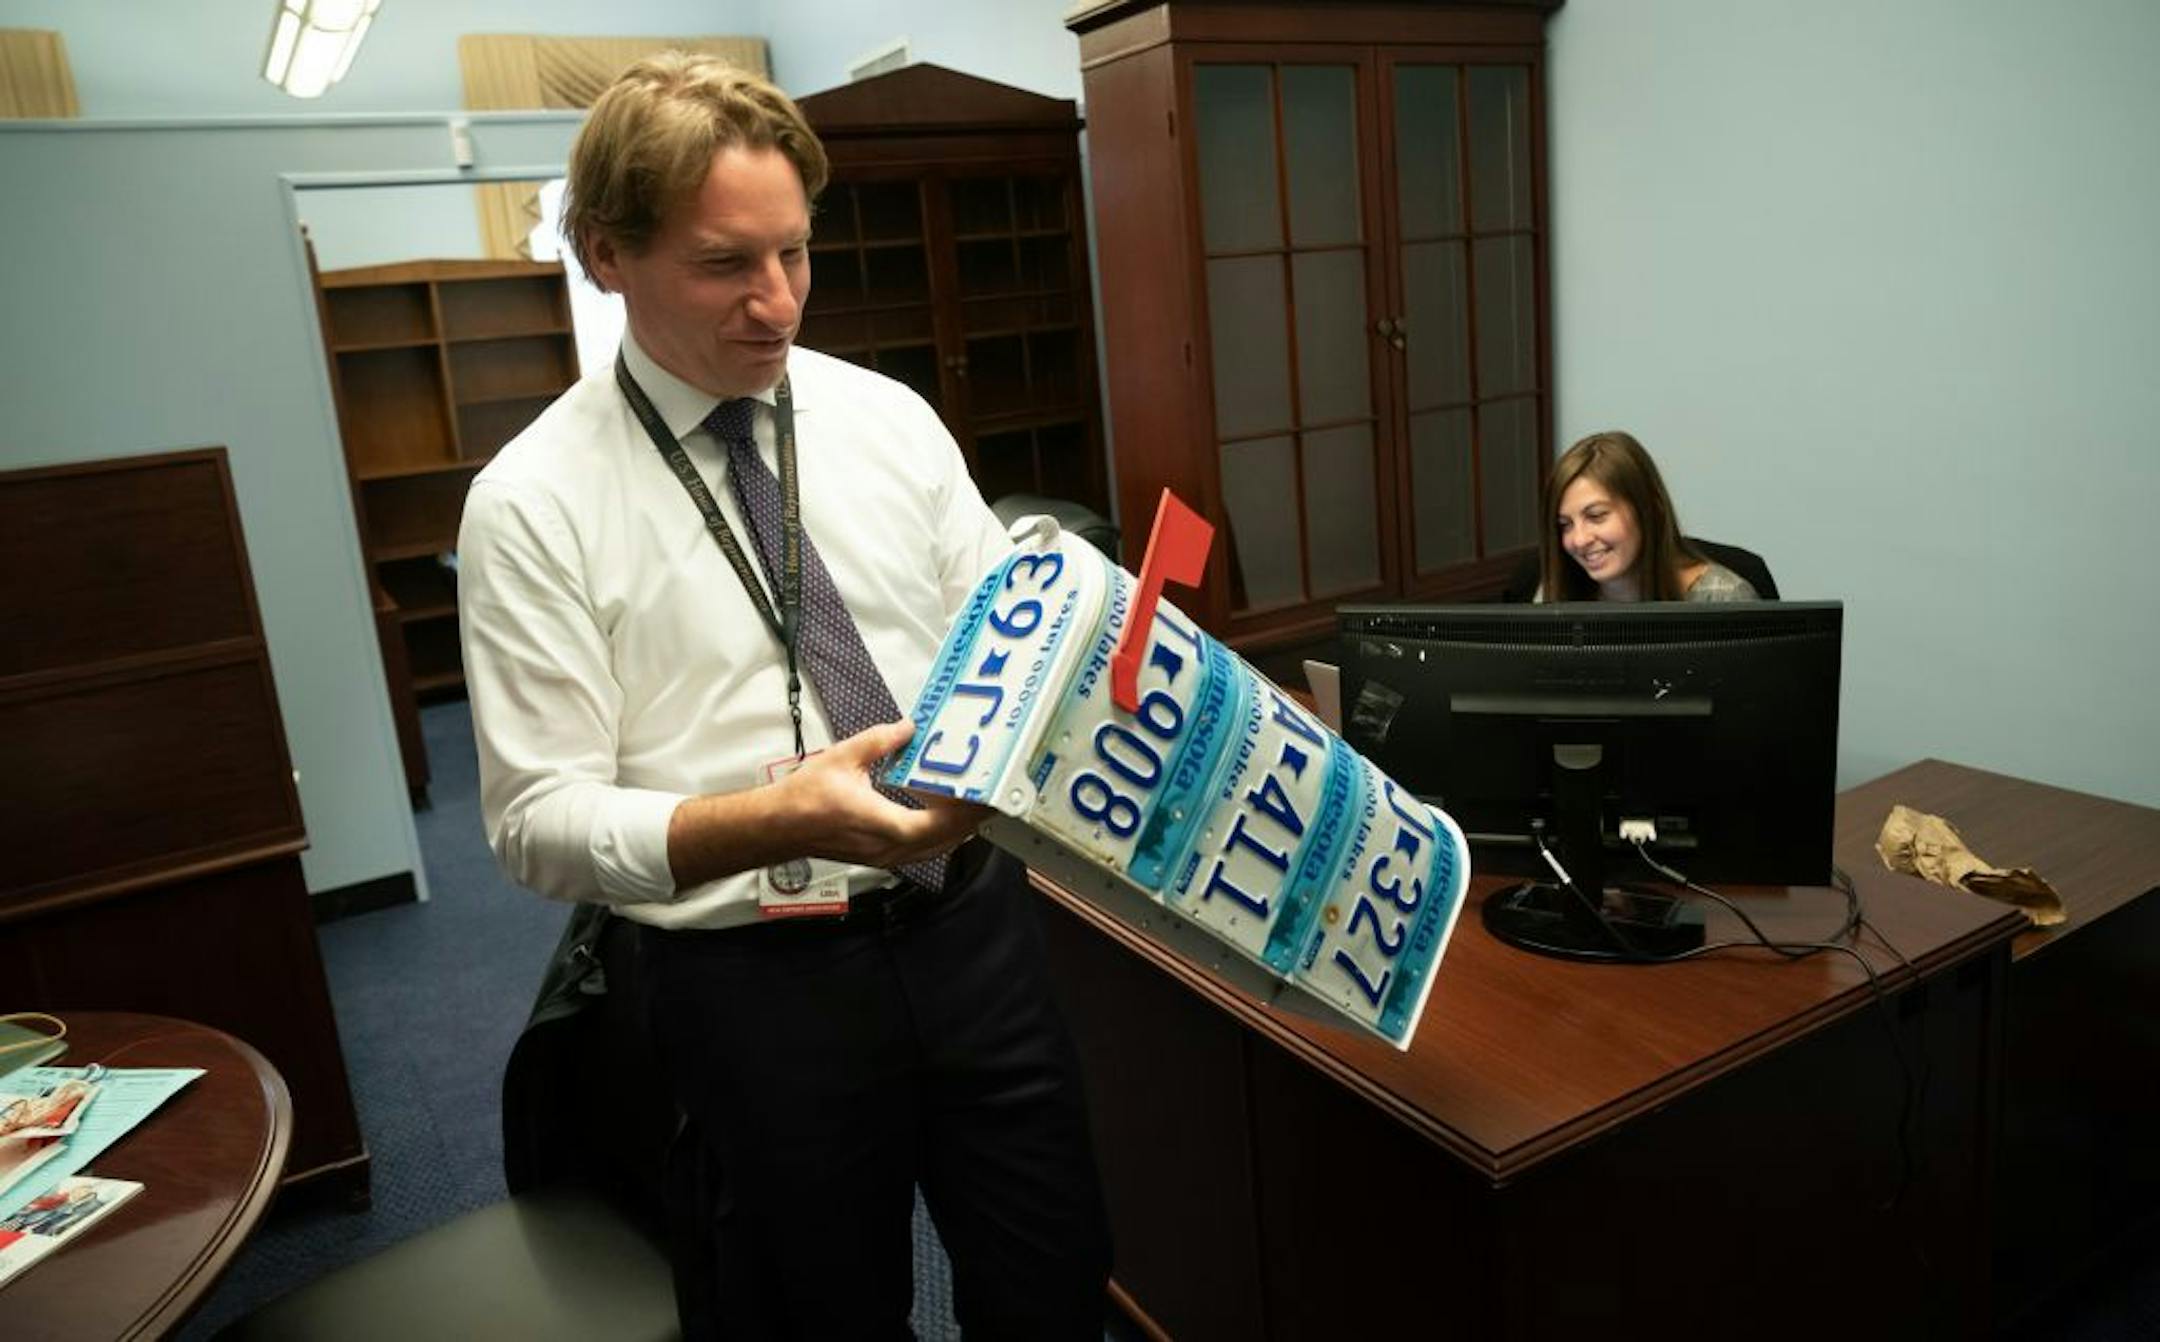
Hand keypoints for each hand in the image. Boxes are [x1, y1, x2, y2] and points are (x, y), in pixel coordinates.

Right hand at [773, 720, 989, 869]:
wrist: (777, 827)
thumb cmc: (803, 800)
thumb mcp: (844, 757)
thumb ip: (880, 741)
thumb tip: (907, 728)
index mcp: (885, 826)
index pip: (939, 825)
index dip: (965, 812)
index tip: (983, 797)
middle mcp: (888, 848)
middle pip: (944, 841)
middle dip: (969, 821)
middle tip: (989, 799)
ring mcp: (884, 857)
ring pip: (933, 850)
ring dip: (955, 831)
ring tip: (972, 808)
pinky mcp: (878, 857)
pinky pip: (918, 852)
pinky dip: (936, 837)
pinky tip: (940, 820)